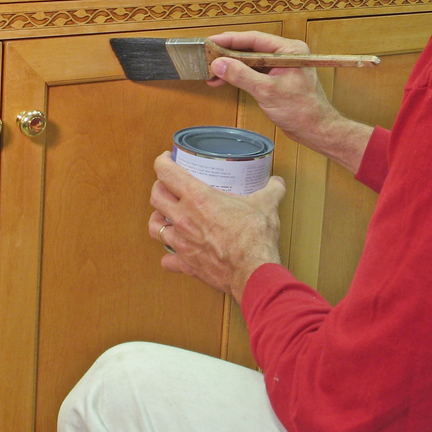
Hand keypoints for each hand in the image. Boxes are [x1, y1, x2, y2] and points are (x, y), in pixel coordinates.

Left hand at [149, 152, 285, 303]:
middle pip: (156, 197)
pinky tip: (175, 252)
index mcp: (198, 198)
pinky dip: (169, 255)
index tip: (166, 159)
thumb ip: (271, 190)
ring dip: (157, 219)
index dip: (162, 162)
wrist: (253, 272)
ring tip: (164, 216)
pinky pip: (167, 259)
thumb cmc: (255, 238)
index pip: (167, 173)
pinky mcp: (186, 263)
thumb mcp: (266, 205)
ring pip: (154, 227)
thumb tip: (276, 183)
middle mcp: (183, 218)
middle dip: (158, 187)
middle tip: (167, 185)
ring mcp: (181, 242)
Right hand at [207, 31, 372, 173]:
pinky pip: (253, 72)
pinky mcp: (275, 79)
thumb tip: (220, 64)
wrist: (316, 130)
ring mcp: (280, 67)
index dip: (230, 40)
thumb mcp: (267, 91)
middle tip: (207, 56)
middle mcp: (285, 54)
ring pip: (249, 61)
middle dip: (228, 54)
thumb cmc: (302, 111)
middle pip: (250, 48)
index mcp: (289, 50)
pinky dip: (238, 76)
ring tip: (211, 71)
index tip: (211, 41)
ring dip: (231, 66)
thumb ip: (242, 75)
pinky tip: (223, 80)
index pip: (254, 39)